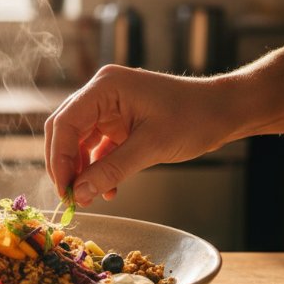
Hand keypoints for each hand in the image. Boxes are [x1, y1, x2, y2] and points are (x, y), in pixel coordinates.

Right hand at [44, 65, 233, 205]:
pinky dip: (98, 167)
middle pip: (66, 130)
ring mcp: (110, 106)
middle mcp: (102, 92)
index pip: (66, 122)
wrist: (223, 111)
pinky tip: (108, 190)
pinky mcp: (119, 120)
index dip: (60, 158)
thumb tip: (79, 194)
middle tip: (71, 197)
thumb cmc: (194, 118)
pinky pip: (97, 146)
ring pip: (79, 140)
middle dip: (66, 165)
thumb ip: (112, 170)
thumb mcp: (151, 147)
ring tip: (89, 197)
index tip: (64, 190)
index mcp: (106, 87)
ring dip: (82, 170)